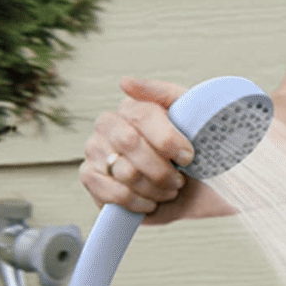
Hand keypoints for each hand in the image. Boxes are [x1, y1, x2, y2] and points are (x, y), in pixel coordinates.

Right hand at [79, 77, 233, 223]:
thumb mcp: (189, 113)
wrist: (194, 184)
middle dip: (161, 168)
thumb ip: (162, 93)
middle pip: (130, 142)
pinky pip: (111, 193)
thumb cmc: (193, 145)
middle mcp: (108, 125)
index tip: (188, 157)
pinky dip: (137, 202)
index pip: (142, 116)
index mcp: (132, 106)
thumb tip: (124, 82)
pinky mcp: (91, 178)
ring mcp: (95, 151)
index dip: (168, 139)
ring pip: (124, 171)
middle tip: (179, 180)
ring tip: (169, 190)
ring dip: (155, 188)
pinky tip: (151, 202)